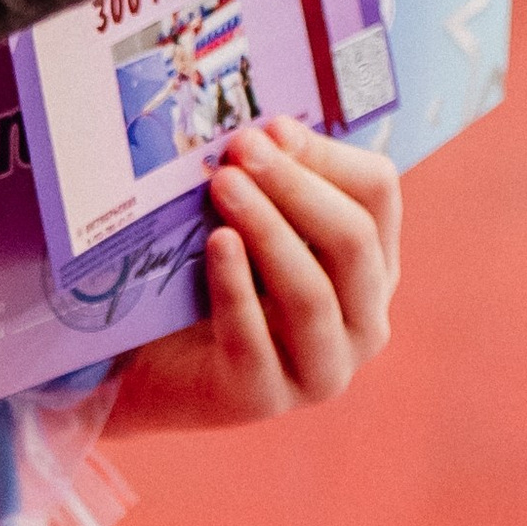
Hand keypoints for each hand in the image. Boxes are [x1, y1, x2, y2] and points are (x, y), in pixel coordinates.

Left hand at [106, 117, 400, 433]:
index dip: (327, 156)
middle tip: (244, 148)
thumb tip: (272, 133)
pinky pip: (254, 340)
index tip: (272, 126)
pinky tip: (217, 244)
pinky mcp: (262, 399)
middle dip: (297, 188)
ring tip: (224, 184)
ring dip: (269, 230)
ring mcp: (320, 369)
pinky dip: (235, 287)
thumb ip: (270, 183)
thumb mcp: (249, 222)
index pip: (377, 197)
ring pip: (312, 293)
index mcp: (371, 268)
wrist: (149, 361)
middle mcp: (363, 323)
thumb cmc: (208, 275)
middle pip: (354, 242)